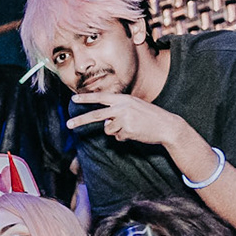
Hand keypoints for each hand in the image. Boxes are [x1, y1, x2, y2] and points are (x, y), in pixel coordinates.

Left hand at [65, 92, 189, 148]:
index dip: (86, 98)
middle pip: (96, 115)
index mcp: (123, 99)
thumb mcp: (134, 107)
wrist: (167, 125)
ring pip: (108, 130)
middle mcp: (122, 107)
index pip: (101, 97)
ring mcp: (124, 119)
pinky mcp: (127, 131)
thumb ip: (119, 111)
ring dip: (116, 132)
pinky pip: (118, 137)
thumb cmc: (150, 117)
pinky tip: (135, 133)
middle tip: (68, 124)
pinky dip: (124, 137)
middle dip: (80, 120)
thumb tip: (106, 124)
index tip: (73, 99)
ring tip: (131, 128)